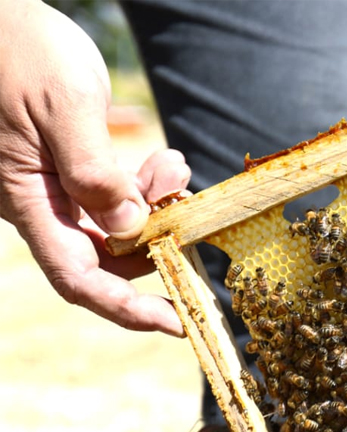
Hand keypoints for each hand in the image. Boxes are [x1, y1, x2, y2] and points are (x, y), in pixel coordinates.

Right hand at [0, 0, 188, 335]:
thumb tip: (129, 229)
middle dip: (155, 241)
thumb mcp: (64, 107)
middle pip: (105, 257)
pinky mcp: (67, 167)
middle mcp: (37, 203)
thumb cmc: (18, 51)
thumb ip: (96, 172)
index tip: (177, 322)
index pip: (79, 279)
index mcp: (26, 201)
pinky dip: (143, 186)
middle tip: (185, 202)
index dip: (127, 308)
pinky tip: (162, 161)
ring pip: (115, 224)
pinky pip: (112, 195)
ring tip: (173, 167)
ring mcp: (50, 186)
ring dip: (154, 206)